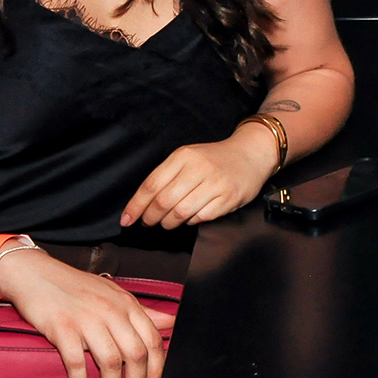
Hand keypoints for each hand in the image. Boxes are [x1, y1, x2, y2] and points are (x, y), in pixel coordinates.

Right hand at [0, 251, 175, 377]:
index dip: (157, 369)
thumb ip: (143, 312)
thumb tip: (171, 322)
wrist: (36, 274)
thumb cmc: (77, 287)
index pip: (152, 341)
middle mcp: (111, 311)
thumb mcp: (115, 294)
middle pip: (135, 355)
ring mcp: (87, 319)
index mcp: (127, 305)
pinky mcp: (62, 328)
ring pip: (110, 363)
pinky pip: (76, 363)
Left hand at [123, 124, 279, 229]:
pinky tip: (189, 218)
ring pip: (180, 213)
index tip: (126, 220)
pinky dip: (190, 222)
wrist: (251, 154)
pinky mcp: (228, 198)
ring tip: (167, 222)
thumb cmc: (214, 159)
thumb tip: (142, 204)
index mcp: (183, 156)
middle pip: (163, 201)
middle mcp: (198, 168)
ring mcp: (215, 184)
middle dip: (151, 217)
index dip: (136, 205)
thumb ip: (167, 176)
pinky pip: (200, 218)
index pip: (151, 184)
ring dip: (169, 223)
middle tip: (149, 222)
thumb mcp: (188, 157)